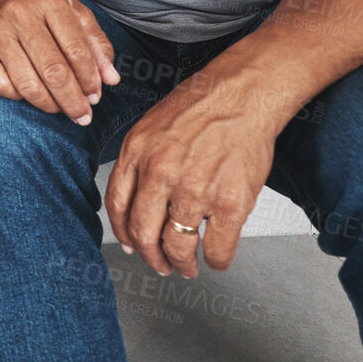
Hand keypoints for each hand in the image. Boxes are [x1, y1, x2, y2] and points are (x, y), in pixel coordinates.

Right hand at [0, 0, 121, 121]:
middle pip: (53, 70)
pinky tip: (29, 94)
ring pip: (27, 83)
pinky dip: (19, 97)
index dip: (89, 79)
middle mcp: (19, 12)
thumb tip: (111, 79)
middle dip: (72, 100)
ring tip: (60, 109)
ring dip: (49, 104)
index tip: (95, 96)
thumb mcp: (73, 12)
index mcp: (48, 0)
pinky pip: (0, 86)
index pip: (76, 49)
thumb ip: (96, 44)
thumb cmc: (38, 5)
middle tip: (83, 116)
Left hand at [103, 77, 275, 278]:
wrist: (244, 94)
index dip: (123, 233)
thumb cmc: (203, 105)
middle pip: (143, 233)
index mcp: (138, 153)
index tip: (130, 245)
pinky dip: (217, 261)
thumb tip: (135, 202)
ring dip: (182, 264)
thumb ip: (140, 162)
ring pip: (178, 246)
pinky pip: (218, 248)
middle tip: (160, 265)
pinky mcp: (229, 202)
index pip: (118, 206)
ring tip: (187, 267)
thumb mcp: (152, 126)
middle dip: (151, 257)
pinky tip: (217, 259)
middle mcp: (161, 173)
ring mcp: (195, 190)